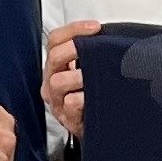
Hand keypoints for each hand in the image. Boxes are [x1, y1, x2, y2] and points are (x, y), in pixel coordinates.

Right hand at [43, 19, 100, 136]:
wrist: (103, 133)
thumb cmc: (97, 101)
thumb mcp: (93, 72)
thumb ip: (94, 55)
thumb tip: (109, 36)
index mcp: (57, 68)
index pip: (56, 40)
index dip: (74, 30)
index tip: (95, 27)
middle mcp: (53, 83)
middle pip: (54, 56)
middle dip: (76, 48)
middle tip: (97, 48)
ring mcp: (58, 102)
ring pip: (57, 81)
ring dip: (79, 75)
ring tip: (98, 74)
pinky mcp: (68, 119)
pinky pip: (70, 103)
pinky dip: (84, 98)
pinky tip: (97, 96)